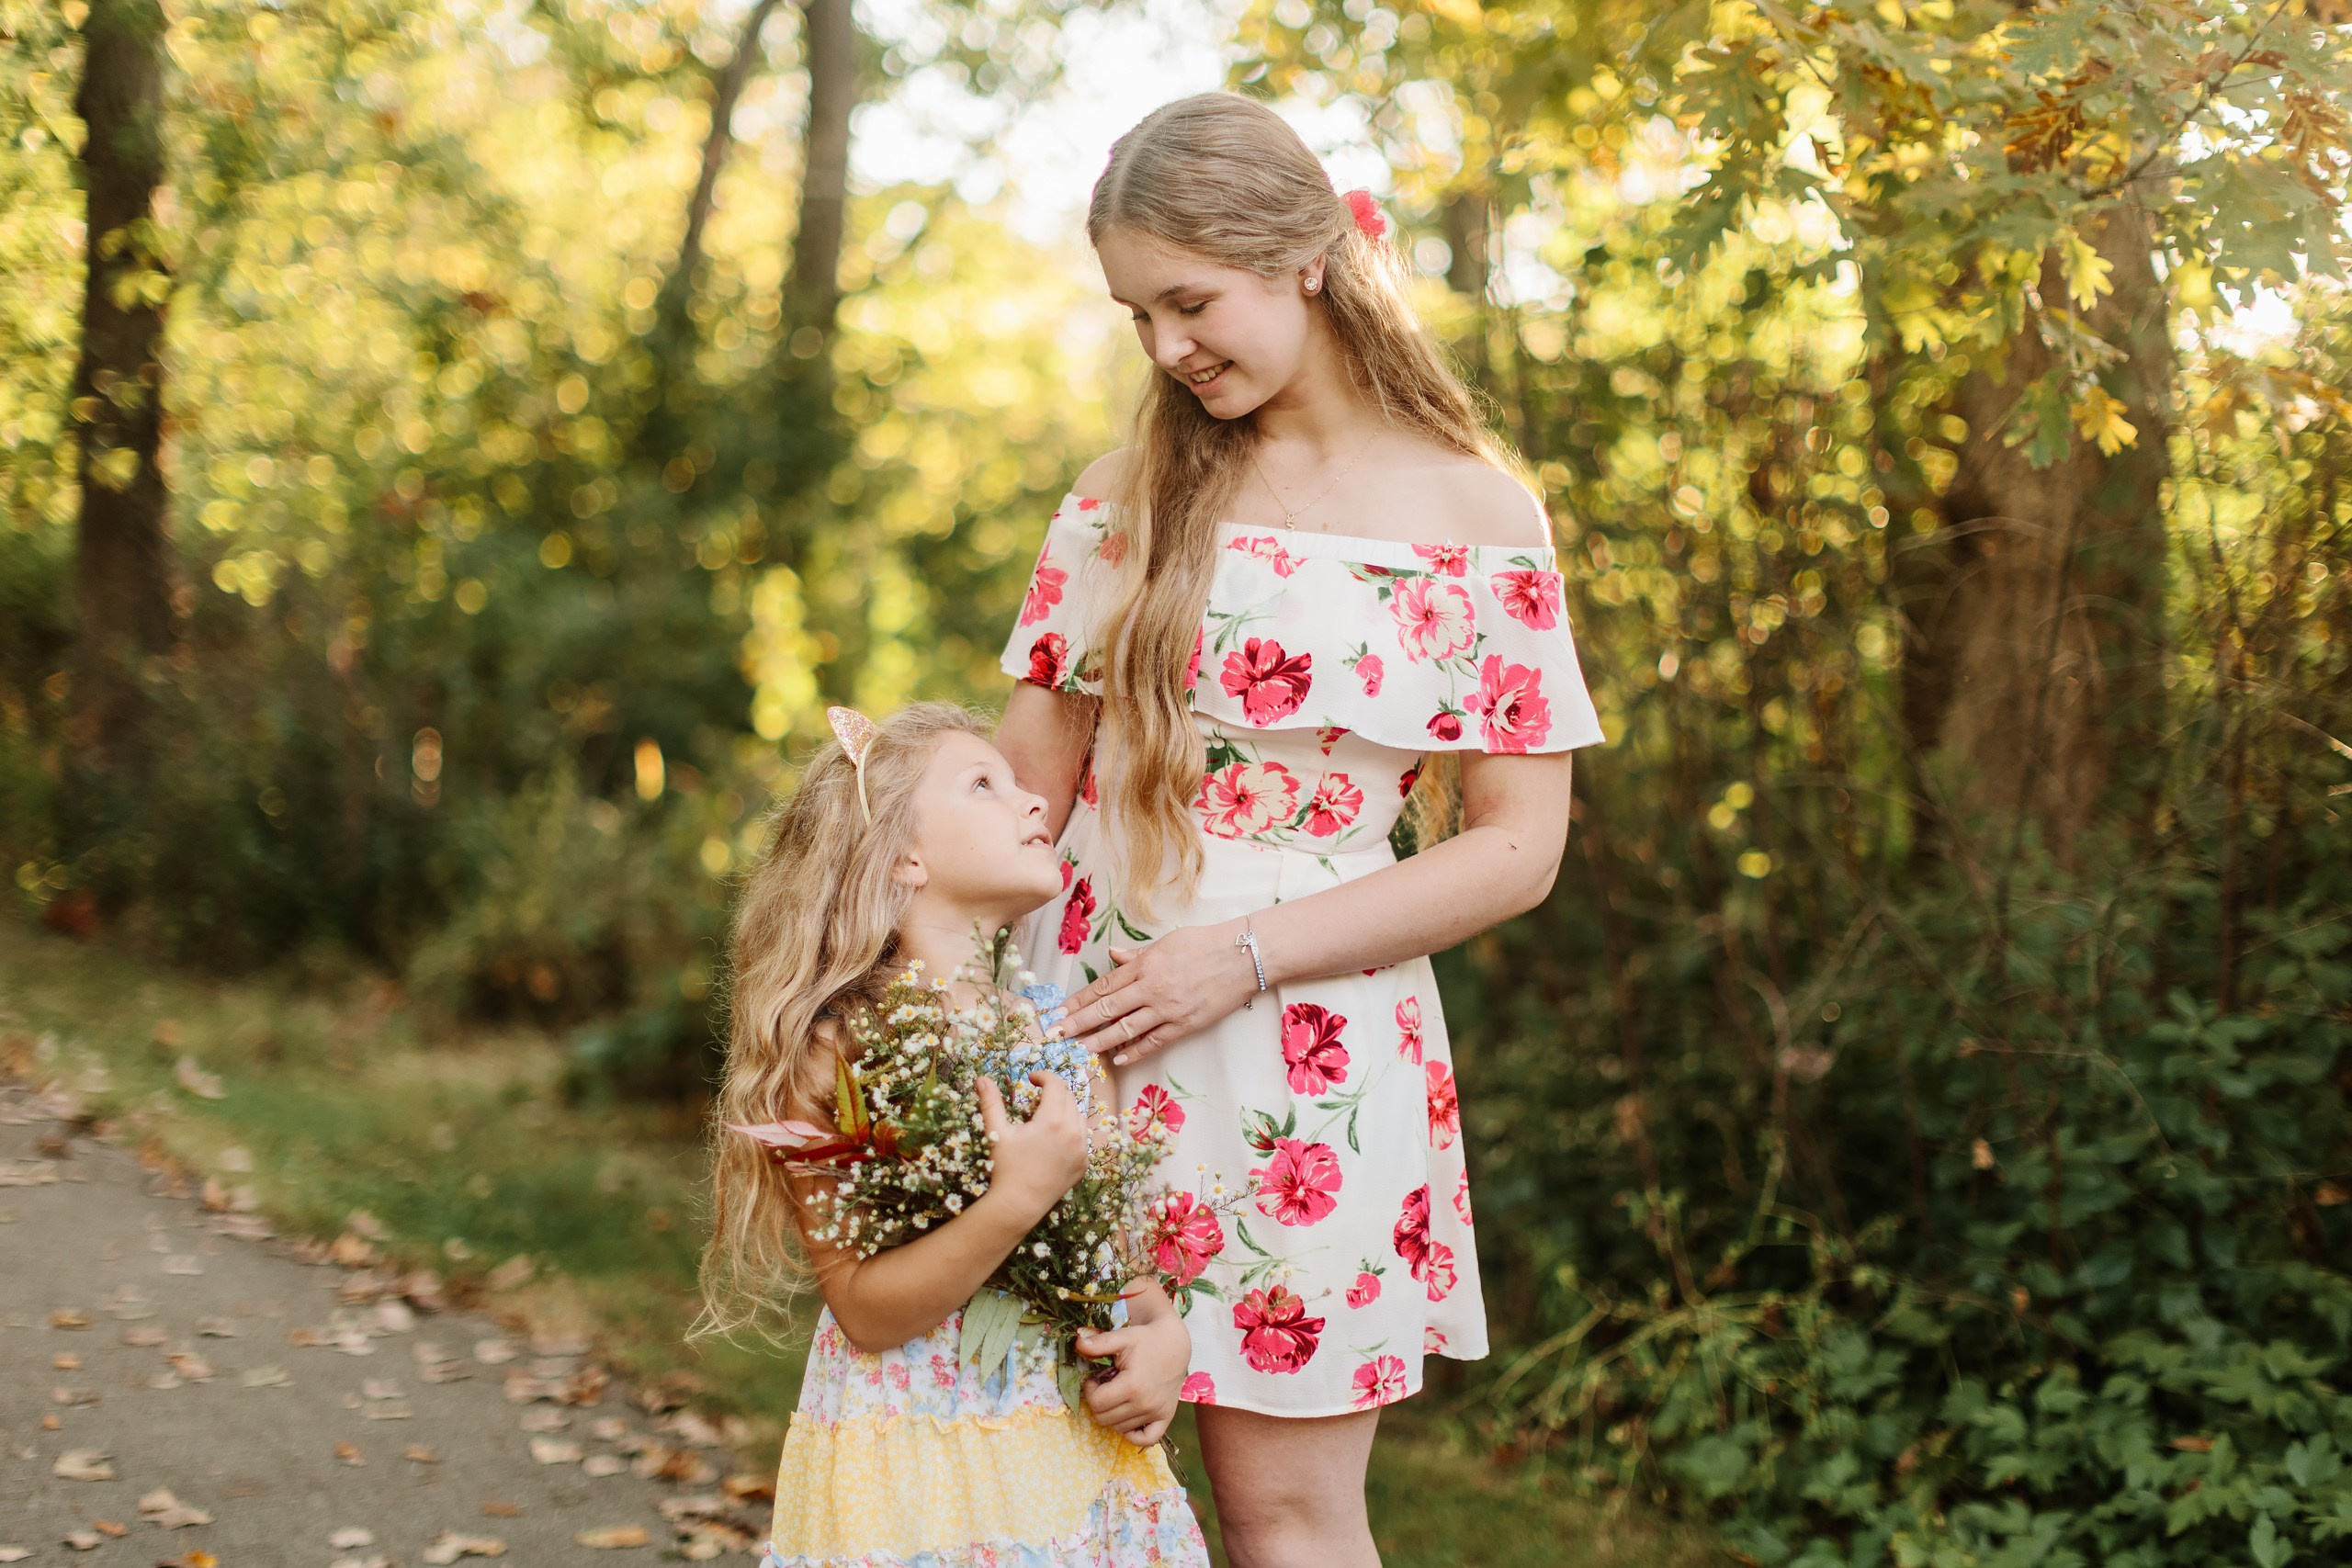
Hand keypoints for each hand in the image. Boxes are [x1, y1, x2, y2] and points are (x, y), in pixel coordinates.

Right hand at [975, 1073, 1086, 1225]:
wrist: (1019, 1204)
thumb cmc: (1005, 1167)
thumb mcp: (997, 1133)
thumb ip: (991, 1103)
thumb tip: (982, 1078)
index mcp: (1053, 1120)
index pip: (1056, 1084)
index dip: (1044, 1076)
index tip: (1031, 1079)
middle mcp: (1073, 1131)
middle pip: (1069, 1097)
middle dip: (1053, 1092)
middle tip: (1035, 1099)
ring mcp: (1082, 1148)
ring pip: (1079, 1116)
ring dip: (1064, 1110)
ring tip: (1045, 1118)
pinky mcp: (1084, 1163)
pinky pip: (1082, 1137)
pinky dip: (1071, 1131)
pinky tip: (1053, 1139)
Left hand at [1065, 922, 1262, 1066]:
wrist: (1244, 955)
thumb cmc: (1205, 943)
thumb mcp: (1167, 942)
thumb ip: (1138, 955)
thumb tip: (1114, 955)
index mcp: (1144, 965)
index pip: (1103, 986)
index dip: (1078, 1000)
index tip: (1059, 1011)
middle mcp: (1151, 988)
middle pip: (1106, 1009)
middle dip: (1077, 1022)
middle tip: (1055, 1034)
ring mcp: (1167, 1009)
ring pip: (1125, 1029)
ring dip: (1098, 1041)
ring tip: (1078, 1050)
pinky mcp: (1185, 1024)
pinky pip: (1154, 1041)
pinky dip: (1134, 1051)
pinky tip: (1118, 1059)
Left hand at [1075, 1286, 1189, 1445]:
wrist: (1175, 1343)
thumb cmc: (1146, 1340)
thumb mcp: (1122, 1337)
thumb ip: (1099, 1343)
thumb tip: (1077, 1343)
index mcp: (1132, 1385)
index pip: (1097, 1403)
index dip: (1089, 1391)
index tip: (1094, 1379)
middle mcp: (1145, 1403)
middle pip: (1105, 1419)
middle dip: (1098, 1403)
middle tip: (1104, 1386)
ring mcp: (1156, 1412)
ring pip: (1120, 1428)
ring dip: (1112, 1414)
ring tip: (1117, 1394)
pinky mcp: (1166, 1417)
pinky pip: (1146, 1439)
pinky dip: (1133, 1434)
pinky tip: (1128, 1417)